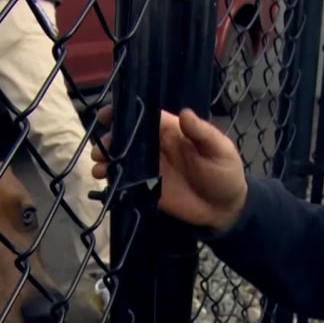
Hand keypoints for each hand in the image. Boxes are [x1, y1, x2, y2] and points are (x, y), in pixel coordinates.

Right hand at [91, 106, 246, 233]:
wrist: (225, 210)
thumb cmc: (225, 175)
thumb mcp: (220, 150)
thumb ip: (202, 133)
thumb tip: (184, 113)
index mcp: (173, 131)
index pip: (146, 116)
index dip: (126, 111)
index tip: (107, 113)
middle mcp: (158, 146)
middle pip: (128, 136)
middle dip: (111, 137)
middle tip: (101, 146)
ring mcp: (151, 167)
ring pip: (123, 157)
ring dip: (107, 157)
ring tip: (98, 164)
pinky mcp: (147, 188)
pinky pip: (125, 179)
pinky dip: (112, 178)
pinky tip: (103, 179)